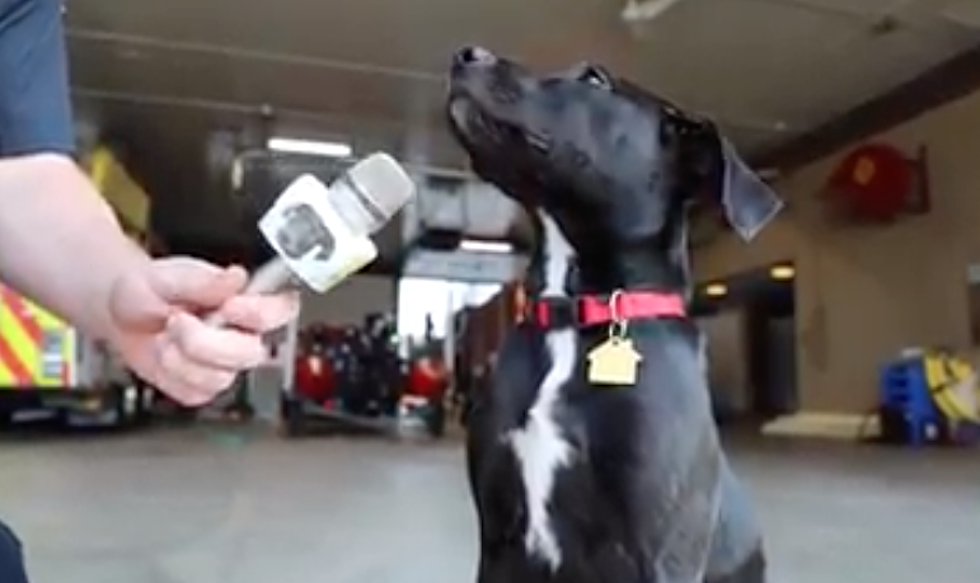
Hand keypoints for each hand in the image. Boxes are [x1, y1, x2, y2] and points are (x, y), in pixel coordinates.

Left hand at [106, 257, 299, 405]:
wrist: (122, 315)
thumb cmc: (150, 290)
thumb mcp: (169, 275)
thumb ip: (203, 279)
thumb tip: (236, 277)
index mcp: (247, 304)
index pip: (282, 310)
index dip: (260, 313)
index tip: (229, 306)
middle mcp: (243, 337)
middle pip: (251, 353)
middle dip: (205, 341)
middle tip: (178, 321)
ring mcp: (225, 366)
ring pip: (220, 377)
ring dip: (181, 357)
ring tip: (167, 336)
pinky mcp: (203, 388)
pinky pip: (195, 391)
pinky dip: (171, 374)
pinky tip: (166, 355)